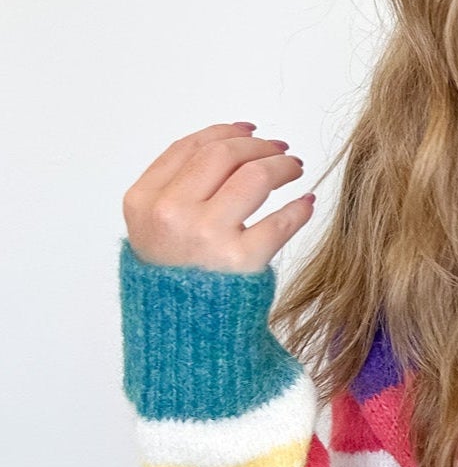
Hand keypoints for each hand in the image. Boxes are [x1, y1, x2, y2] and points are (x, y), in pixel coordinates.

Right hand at [123, 121, 313, 272]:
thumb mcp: (153, 229)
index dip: (225, 132)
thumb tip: (231, 141)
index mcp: (144, 201)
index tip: (250, 131)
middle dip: (258, 146)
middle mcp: (171, 214)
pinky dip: (299, 208)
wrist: (183, 336)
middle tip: (280, 150)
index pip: (191, 148)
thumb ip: (176, 188)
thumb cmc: (173, 280)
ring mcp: (206, 236)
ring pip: (254, 176)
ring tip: (294, 169)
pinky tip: (305, 204)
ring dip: (282, 166)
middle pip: (224, 155)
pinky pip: (280, 220)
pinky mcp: (242, 260)